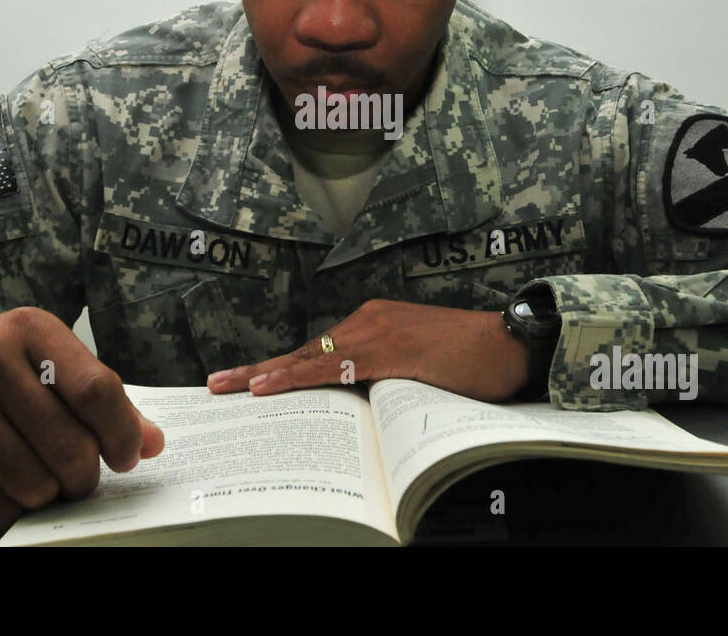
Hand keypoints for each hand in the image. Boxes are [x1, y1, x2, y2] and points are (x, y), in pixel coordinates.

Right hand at [0, 306, 164, 530]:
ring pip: (32, 483)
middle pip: (68, 445)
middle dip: (85, 476)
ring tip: (45, 484)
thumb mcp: (42, 361)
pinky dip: (12, 513)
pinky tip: (12, 495)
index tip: (127, 456)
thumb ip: (98, 398)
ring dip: (49, 497)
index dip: (122, 434)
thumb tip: (152, 443)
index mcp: (30, 328)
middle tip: (81, 478)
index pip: (97, 391)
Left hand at [205, 299, 530, 402]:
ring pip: (311, 358)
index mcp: (373, 324)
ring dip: (270, 375)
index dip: (279, 369)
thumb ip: (383, 378)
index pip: (315, 352)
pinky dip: (300, 376)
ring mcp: (377, 330)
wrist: (509, 345)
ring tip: (233, 389)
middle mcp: (368, 320)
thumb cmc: (471, 361)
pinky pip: (335, 366)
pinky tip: (274, 386)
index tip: (246, 382)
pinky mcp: (389, 347)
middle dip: (258, 371)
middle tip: (217, 385)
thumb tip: (354, 407)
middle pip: (303, 352)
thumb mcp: (417, 369)